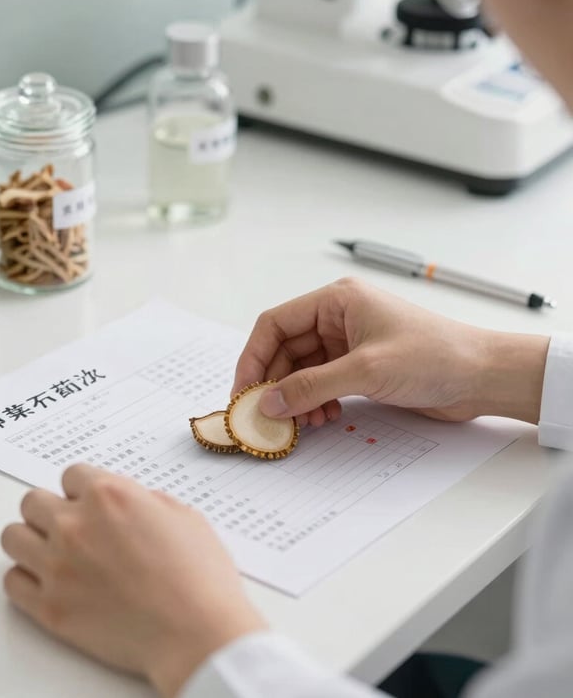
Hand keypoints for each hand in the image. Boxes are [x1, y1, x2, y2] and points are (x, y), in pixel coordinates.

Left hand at [1, 464, 266, 697]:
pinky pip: (12, 582)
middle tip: (69, 527)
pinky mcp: (49, 608)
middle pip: (32, 501)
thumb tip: (128, 504)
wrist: (197, 635)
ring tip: (53, 553)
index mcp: (109, 495)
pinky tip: (49, 583)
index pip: (71, 475)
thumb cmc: (199, 577)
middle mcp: (75, 525)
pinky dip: (26, 580)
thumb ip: (144, 500)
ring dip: (31, 540)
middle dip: (51, 510)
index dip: (83, 490)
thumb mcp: (182, 516)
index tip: (90, 504)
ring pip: (12, 537)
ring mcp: (57, 567)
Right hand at [233, 278, 548, 425]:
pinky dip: (314, 402)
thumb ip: (311, 386)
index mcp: (336, 301)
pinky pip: (321, 384)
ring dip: (295, 398)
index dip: (253, 357)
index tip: (243, 390)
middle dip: (275, 384)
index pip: (275, 324)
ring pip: (301, 371)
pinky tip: (322, 419)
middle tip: (266, 416)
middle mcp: (337, 318)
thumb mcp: (365, 371)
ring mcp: (348, 343)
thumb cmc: (434, 355)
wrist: (482, 376)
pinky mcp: (358, 367)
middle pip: (285, 351)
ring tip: (300, 423)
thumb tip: (269, 403)